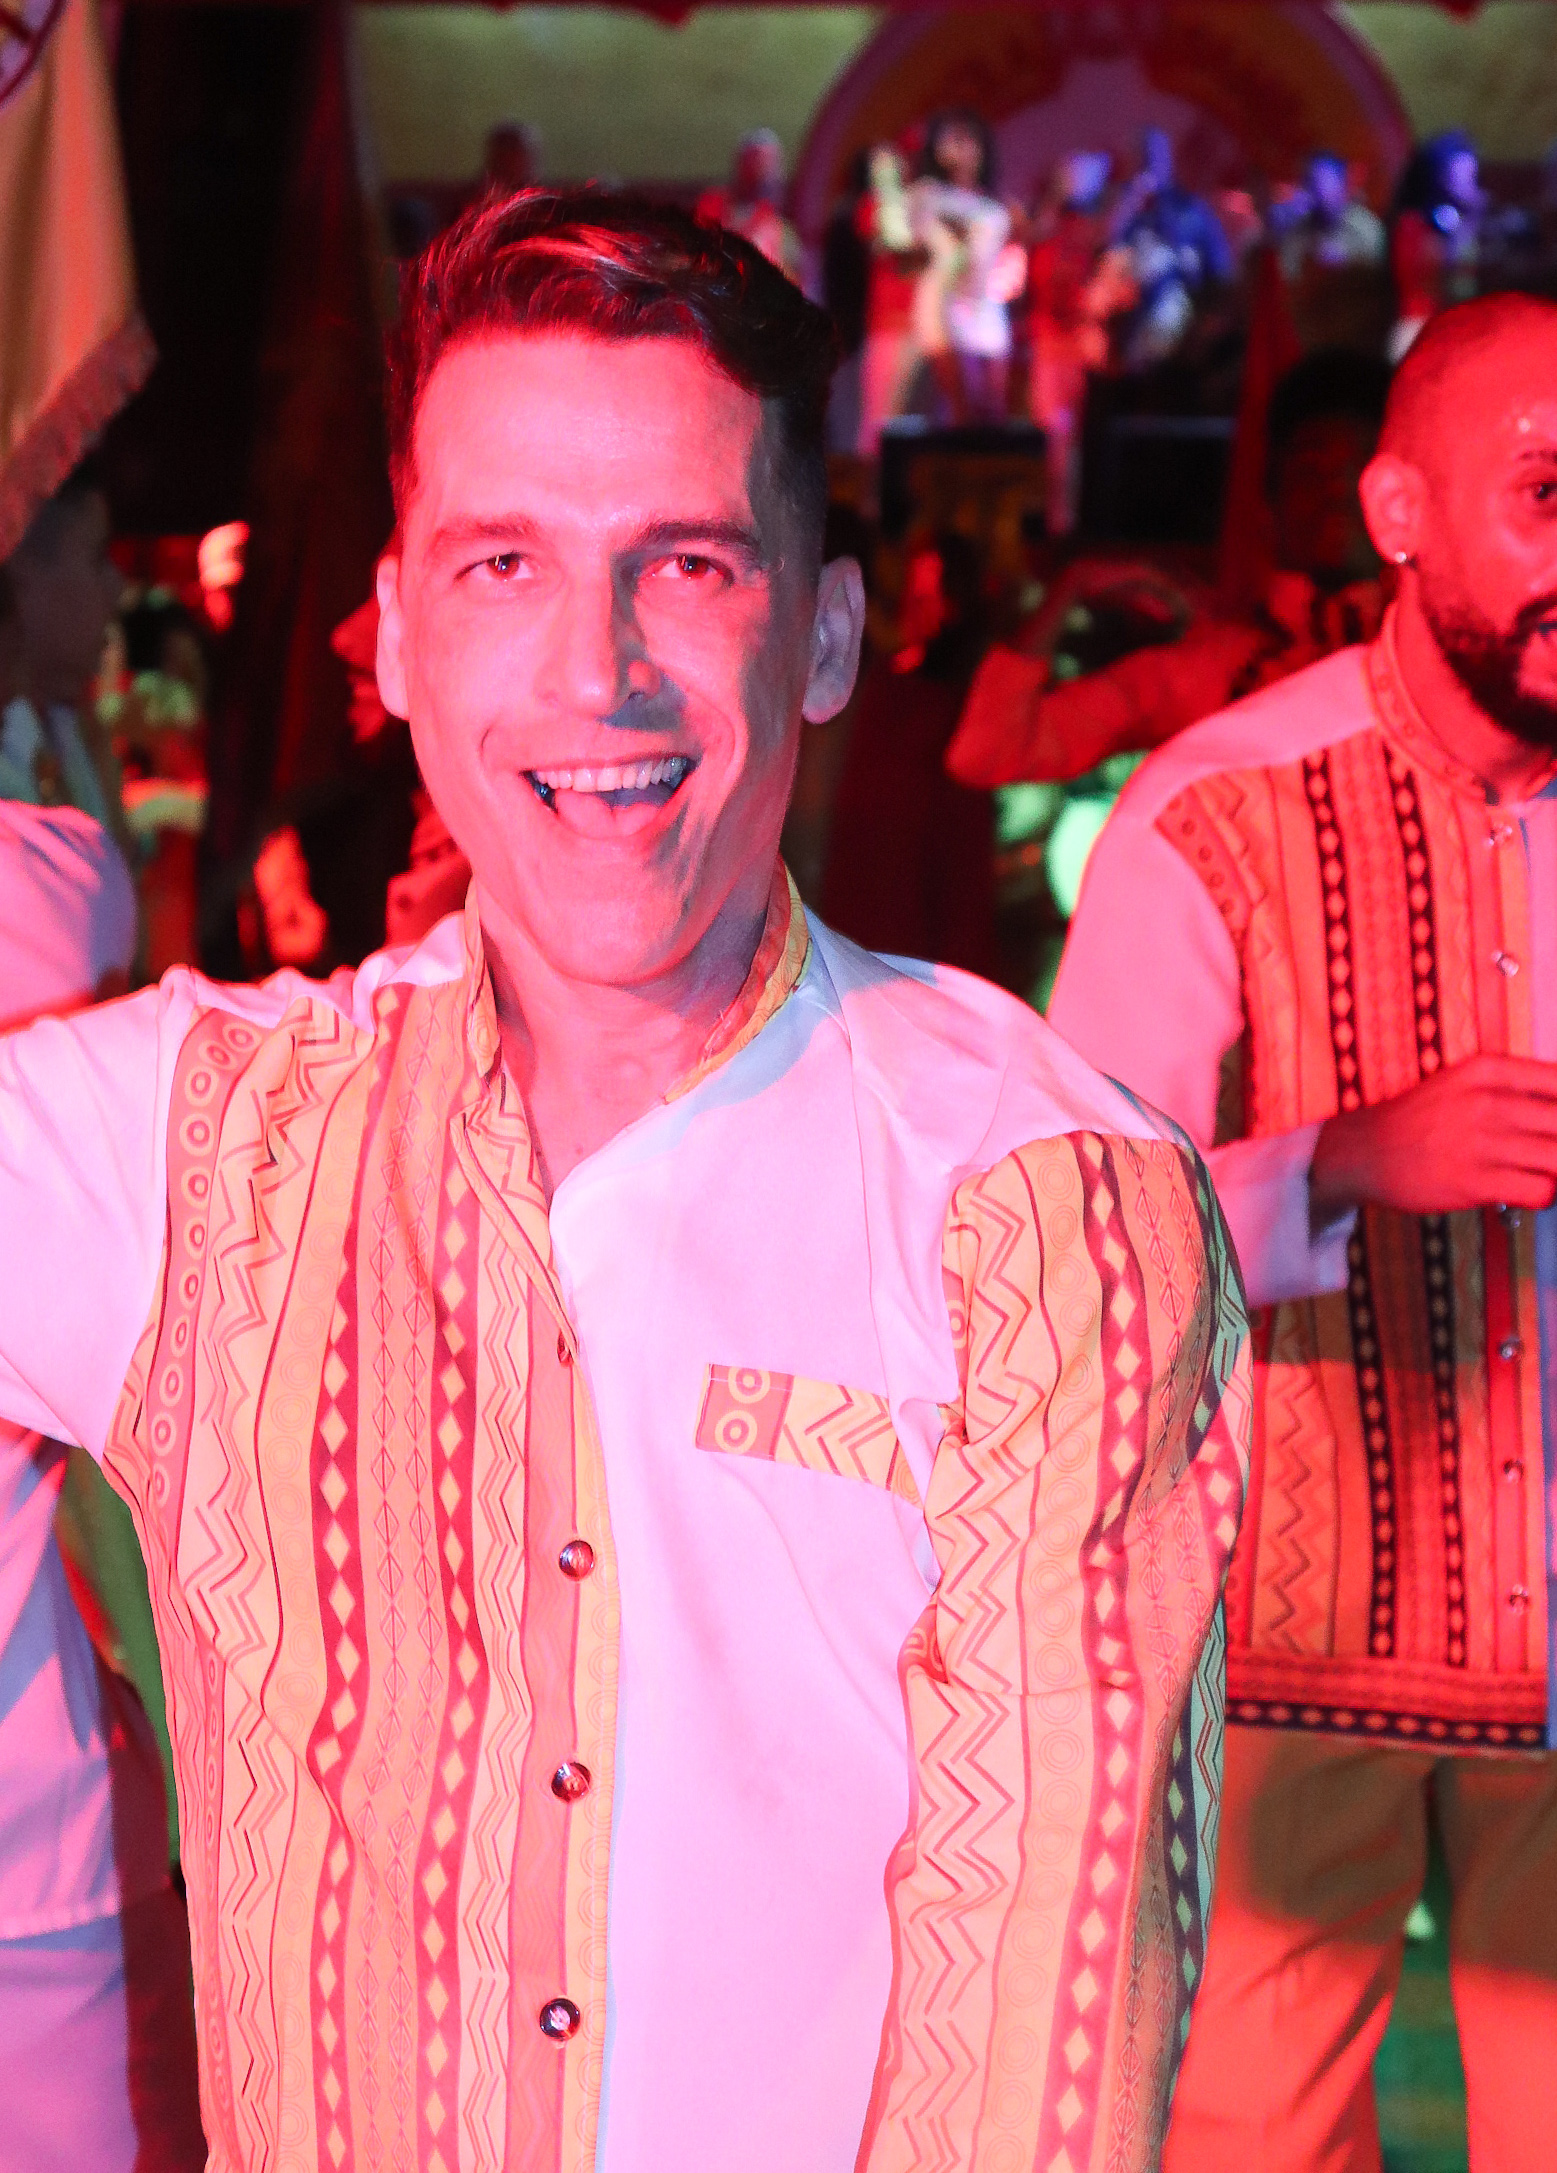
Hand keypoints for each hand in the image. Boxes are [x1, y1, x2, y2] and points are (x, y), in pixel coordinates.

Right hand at [1310, 1054, 1556, 1217]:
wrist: (1365, 1151)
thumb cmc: (1422, 1119)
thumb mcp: (1465, 1083)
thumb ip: (1517, 1089)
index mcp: (1488, 1070)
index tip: (1550, 1126)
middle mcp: (1487, 1101)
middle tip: (1546, 1151)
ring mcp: (1480, 1142)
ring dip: (1556, 1170)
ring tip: (1539, 1171)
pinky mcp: (1473, 1181)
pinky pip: (1540, 1191)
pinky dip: (1544, 1194)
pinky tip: (1527, 1190)